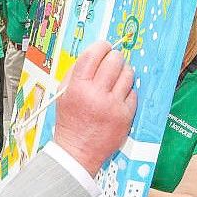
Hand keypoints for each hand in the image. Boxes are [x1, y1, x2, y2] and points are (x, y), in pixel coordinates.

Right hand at [55, 41, 135, 176]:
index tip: (104, 46)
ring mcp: (113, 105)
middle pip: (114, 60)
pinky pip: (133, 92)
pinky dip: (127, 91)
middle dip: (114, 57)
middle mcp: (96, 94)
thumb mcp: (63, 94)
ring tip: (116, 78)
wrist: (77, 151)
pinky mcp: (125, 115)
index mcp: (78, 87)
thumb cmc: (70, 121)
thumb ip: (75, 72)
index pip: (93, 54)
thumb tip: (94, 54)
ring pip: (127, 74)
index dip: (101, 46)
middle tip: (112, 61)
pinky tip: (118, 96)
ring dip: (123, 72)